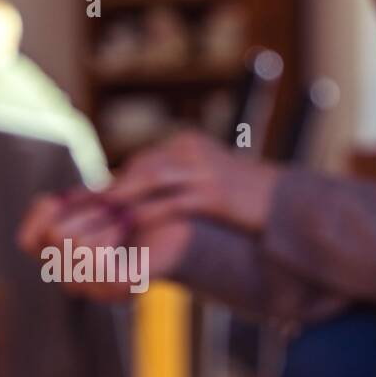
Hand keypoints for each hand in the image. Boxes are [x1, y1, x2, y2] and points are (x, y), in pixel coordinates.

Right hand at [17, 191, 192, 301]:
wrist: (185, 221)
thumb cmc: (139, 208)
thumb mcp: (94, 201)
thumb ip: (65, 206)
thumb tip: (47, 202)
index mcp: (64, 261)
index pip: (28, 240)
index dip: (43, 212)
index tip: (69, 197)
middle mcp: (76, 281)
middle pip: (55, 236)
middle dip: (85, 210)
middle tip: (111, 210)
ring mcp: (98, 289)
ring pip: (73, 242)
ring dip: (101, 218)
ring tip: (122, 219)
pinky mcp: (122, 287)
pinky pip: (94, 258)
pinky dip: (108, 231)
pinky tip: (125, 225)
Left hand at [104, 131, 279, 233]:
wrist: (290, 206)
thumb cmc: (246, 204)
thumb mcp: (207, 186)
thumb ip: (176, 187)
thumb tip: (140, 203)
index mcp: (189, 145)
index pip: (143, 163)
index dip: (115, 183)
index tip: (90, 202)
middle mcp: (193, 151)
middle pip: (142, 169)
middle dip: (112, 191)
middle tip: (84, 212)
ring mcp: (205, 170)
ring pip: (151, 182)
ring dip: (122, 202)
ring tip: (100, 221)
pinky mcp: (214, 193)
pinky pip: (171, 204)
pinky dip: (146, 217)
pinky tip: (130, 231)